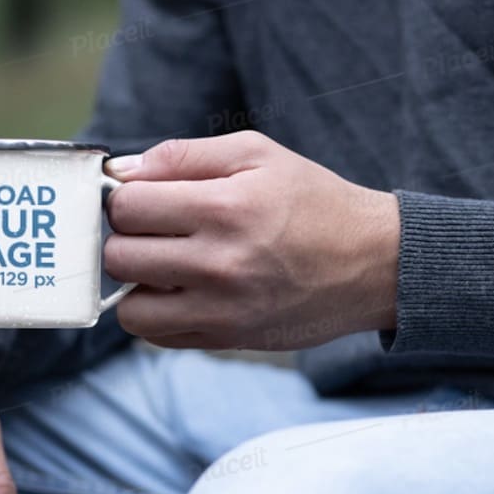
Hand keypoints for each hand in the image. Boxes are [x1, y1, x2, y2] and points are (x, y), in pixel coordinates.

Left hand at [104, 132, 399, 349]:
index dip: (126, 198)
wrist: (374, 264)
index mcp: (225, 207)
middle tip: (153, 230)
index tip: (145, 199)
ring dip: (135, 282)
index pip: (127, 206)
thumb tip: (121, 172)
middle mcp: (219, 263)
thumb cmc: (312, 201)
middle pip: (119, 255)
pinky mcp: (224, 339)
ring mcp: (220, 309)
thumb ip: (183, 156)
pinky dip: (153, 313)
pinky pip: (154, 335)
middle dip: (126, 238)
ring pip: (128, 305)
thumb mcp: (257, 154)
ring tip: (163, 264)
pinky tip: (178, 291)